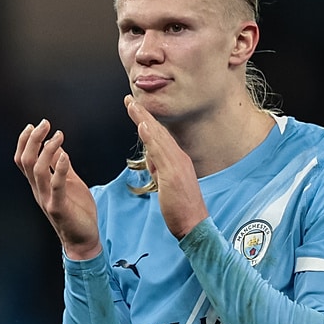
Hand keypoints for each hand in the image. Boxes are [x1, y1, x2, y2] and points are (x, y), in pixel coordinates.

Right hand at [13, 119, 101, 258]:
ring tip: (57, 136)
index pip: (23, 159)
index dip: (25, 141)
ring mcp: (47, 199)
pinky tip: (65, 155)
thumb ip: (61, 167)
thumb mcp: (70, 183)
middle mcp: (39, 190)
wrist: (84, 240)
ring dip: (47, 150)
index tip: (33, 125)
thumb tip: (56, 147)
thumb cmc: (77, 212)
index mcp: (39, 184)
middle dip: (33, 139)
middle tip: (44, 124)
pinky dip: (59, 169)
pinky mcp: (58, 208)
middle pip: (26, 161)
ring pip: (37, 171)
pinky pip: (56, 186)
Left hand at [124, 96, 208, 238]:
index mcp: (177, 160)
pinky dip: (151, 137)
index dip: (147, 121)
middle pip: (158, 131)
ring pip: (158, 137)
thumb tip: (151, 158)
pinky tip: (143, 126)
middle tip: (129, 99)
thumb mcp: (167, 184)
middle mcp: (179, 158)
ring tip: (133, 106)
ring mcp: (177, 164)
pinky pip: (160, 152)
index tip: (136, 109)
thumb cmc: (182, 208)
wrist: (194, 224)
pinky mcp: (173, 174)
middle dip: (143, 114)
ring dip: (144, 120)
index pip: (160, 136)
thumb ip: (159, 169)